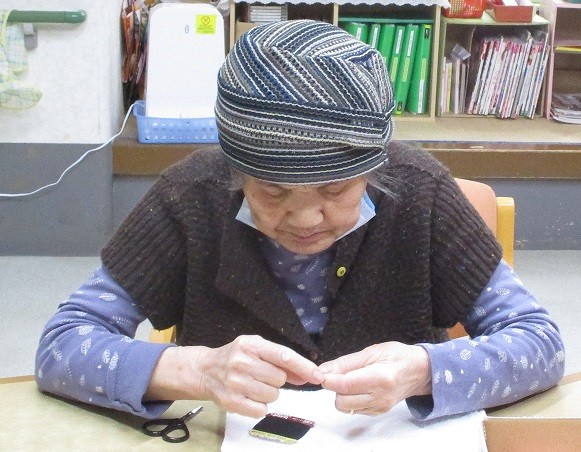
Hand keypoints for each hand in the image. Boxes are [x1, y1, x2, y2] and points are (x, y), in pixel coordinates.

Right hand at [146, 335, 323, 417]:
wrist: (206, 370)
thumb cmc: (236, 357)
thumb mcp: (257, 349)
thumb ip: (282, 361)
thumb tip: (307, 375)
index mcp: (251, 345)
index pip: (284, 356)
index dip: (303, 366)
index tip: (317, 375)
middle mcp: (242, 362)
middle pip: (280, 378)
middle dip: (276, 379)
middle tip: (261, 374)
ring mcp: (235, 383)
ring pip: (273, 394)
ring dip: (268, 392)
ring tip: (254, 384)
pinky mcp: (231, 402)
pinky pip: (261, 409)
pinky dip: (260, 405)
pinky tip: (249, 395)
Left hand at [319, 342, 431, 415]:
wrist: (419, 371)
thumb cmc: (397, 356)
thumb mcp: (372, 351)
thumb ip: (346, 363)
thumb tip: (323, 370)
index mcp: (379, 378)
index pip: (344, 385)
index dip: (328, 380)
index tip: (320, 373)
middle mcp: (380, 397)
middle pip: (342, 400)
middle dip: (334, 387)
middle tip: (340, 373)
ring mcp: (379, 407)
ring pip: (345, 407)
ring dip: (341, 394)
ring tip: (351, 380)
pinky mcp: (378, 413)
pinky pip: (354, 410)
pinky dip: (350, 399)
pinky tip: (359, 387)